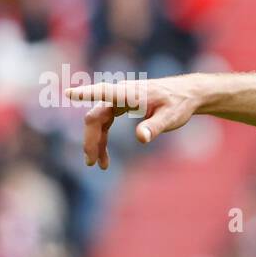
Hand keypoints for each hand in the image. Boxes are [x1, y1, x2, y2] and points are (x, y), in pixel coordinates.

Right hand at [65, 74, 204, 167]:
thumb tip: (141, 138)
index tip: (70, 93)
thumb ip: (154, 126)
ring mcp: (118, 100)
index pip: (104, 92)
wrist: (185, 94)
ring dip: (96, 142)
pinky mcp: (120, 106)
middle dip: (91, 139)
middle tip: (91, 162)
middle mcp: (120, 94)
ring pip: (98, 121)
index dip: (86, 93)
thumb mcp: (170, 117)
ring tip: (98, 165)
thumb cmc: (178, 103)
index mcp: (130, 93)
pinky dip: (103, 138)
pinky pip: (105, 122)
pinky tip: (104, 156)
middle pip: (96, 116)